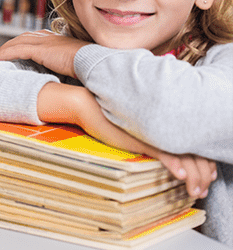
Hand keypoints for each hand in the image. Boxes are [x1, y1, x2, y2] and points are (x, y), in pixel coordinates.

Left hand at [0, 30, 88, 78]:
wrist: (94, 62)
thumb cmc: (90, 65)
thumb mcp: (76, 63)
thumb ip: (67, 65)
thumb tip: (65, 75)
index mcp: (58, 40)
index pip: (35, 38)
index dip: (23, 43)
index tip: (14, 50)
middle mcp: (50, 38)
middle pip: (23, 38)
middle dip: (10, 45)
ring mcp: (45, 42)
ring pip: (18, 43)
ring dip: (4, 49)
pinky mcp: (41, 50)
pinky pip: (17, 50)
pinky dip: (5, 54)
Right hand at [41, 84, 214, 198]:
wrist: (87, 106)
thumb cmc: (109, 117)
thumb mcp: (135, 128)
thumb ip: (150, 136)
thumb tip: (159, 150)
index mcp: (165, 124)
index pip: (195, 144)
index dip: (206, 162)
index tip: (208, 176)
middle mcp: (164, 127)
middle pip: (195, 152)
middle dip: (204, 174)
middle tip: (202, 190)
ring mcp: (154, 133)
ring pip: (185, 157)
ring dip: (195, 177)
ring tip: (196, 191)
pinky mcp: (141, 138)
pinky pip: (164, 153)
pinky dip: (175, 165)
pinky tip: (181, 176)